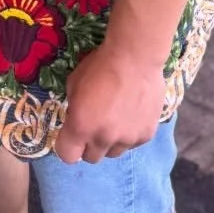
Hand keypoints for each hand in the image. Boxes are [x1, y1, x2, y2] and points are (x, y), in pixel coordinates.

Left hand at [53, 45, 164, 164]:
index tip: (70, 134)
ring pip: (113, 152)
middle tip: (93, 124)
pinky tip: (131, 112)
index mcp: (81, 126)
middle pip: (91, 158)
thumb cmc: (99, 65)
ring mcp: (127, 140)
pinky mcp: (146, 136)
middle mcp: (104, 138)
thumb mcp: (74, 83)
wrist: (135, 57)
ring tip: (114, 117)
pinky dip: (129, 133)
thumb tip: (77, 118)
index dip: (66, 145)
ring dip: (109, 141)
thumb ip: (74, 108)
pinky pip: (132, 143)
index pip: (67, 155)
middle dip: (88, 144)